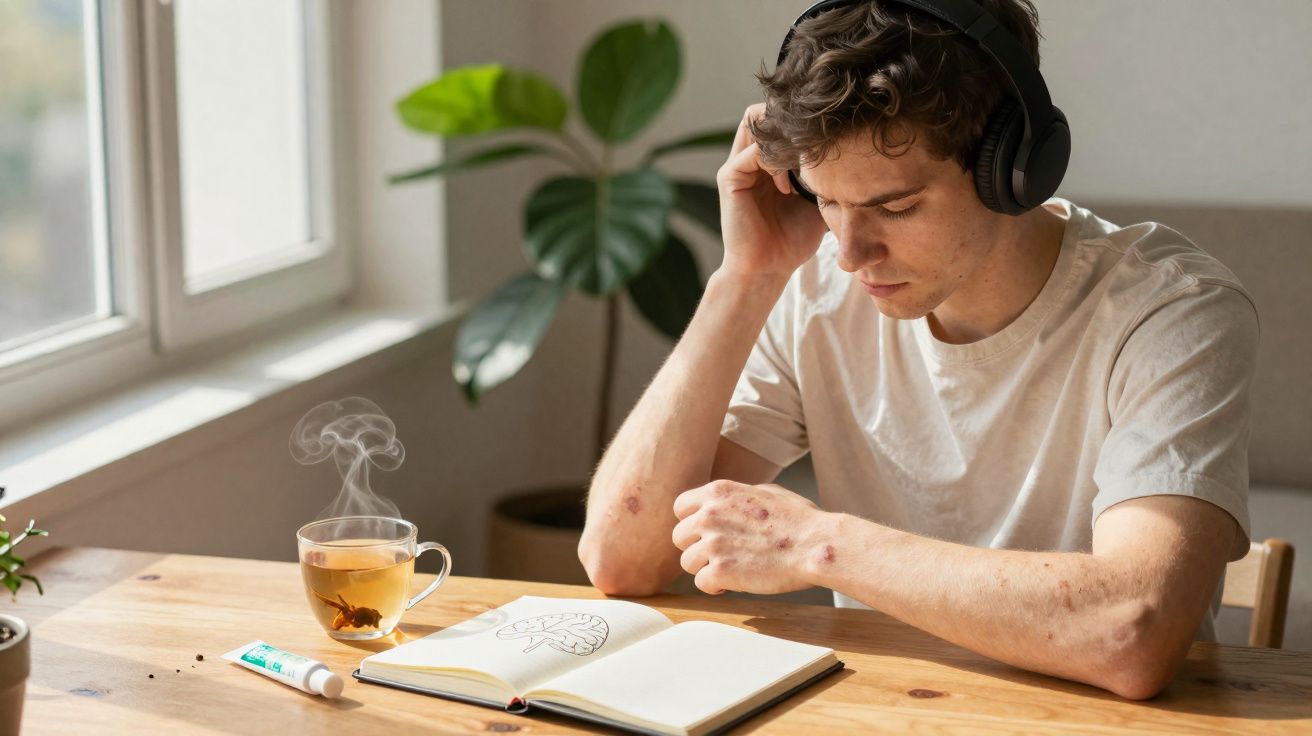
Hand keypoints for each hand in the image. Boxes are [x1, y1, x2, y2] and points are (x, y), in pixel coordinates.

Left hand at [672, 480, 824, 594]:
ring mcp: (713, 543)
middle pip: (679, 537)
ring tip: (730, 570)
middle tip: (720, 555)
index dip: (692, 522)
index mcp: (718, 492)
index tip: (705, 533)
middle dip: (697, 548)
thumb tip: (724, 504)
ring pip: (687, 562)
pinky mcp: (720, 571)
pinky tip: (733, 583)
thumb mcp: (765, 491)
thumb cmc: (799, 520)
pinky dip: (715, 587)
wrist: (815, 545)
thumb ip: (735, 497)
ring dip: (706, 568)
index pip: (681, 507)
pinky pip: (701, 583)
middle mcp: (709, 515)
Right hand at [716, 103, 828, 281]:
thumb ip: (827, 174)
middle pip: (762, 111)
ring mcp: (737, 166)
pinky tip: (787, 186)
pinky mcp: (730, 179)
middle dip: (788, 119)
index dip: (799, 119)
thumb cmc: (792, 240)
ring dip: (781, 136)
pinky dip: (774, 162)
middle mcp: (749, 158)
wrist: (768, 269)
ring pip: (754, 122)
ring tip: (801, 160)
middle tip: (812, 140)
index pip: (777, 118)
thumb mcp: (818, 200)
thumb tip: (861, 155)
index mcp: (767, 161)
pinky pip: (752, 152)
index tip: (826, 133)